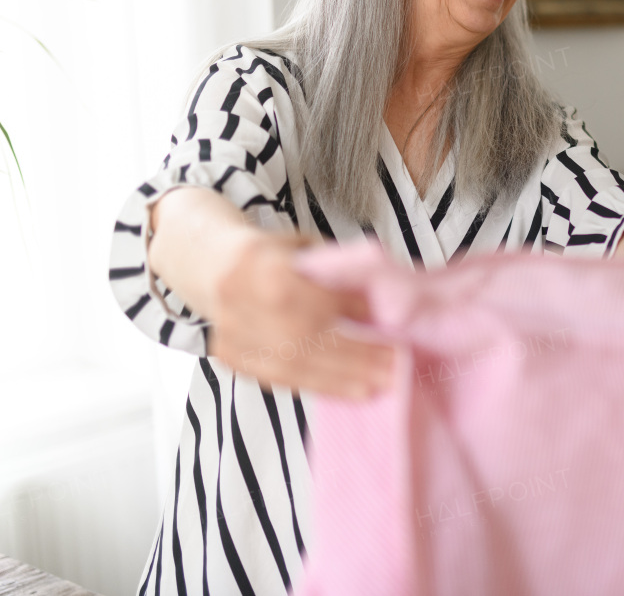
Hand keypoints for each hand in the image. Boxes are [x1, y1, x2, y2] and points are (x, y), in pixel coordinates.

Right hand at [204, 231, 395, 397]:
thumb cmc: (272, 256)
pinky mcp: (231, 358)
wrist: (212, 265)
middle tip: (395, 368)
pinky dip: (315, 386)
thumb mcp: (307, 249)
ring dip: (339, 380)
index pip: (318, 298)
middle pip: (307, 338)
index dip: (357, 315)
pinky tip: (344, 390)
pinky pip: (277, 379)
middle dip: (356, 356)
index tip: (394, 328)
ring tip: (376, 387)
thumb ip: (337, 272)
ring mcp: (233, 334)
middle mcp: (244, 303)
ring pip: (291, 365)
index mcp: (265, 267)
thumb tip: (383, 300)